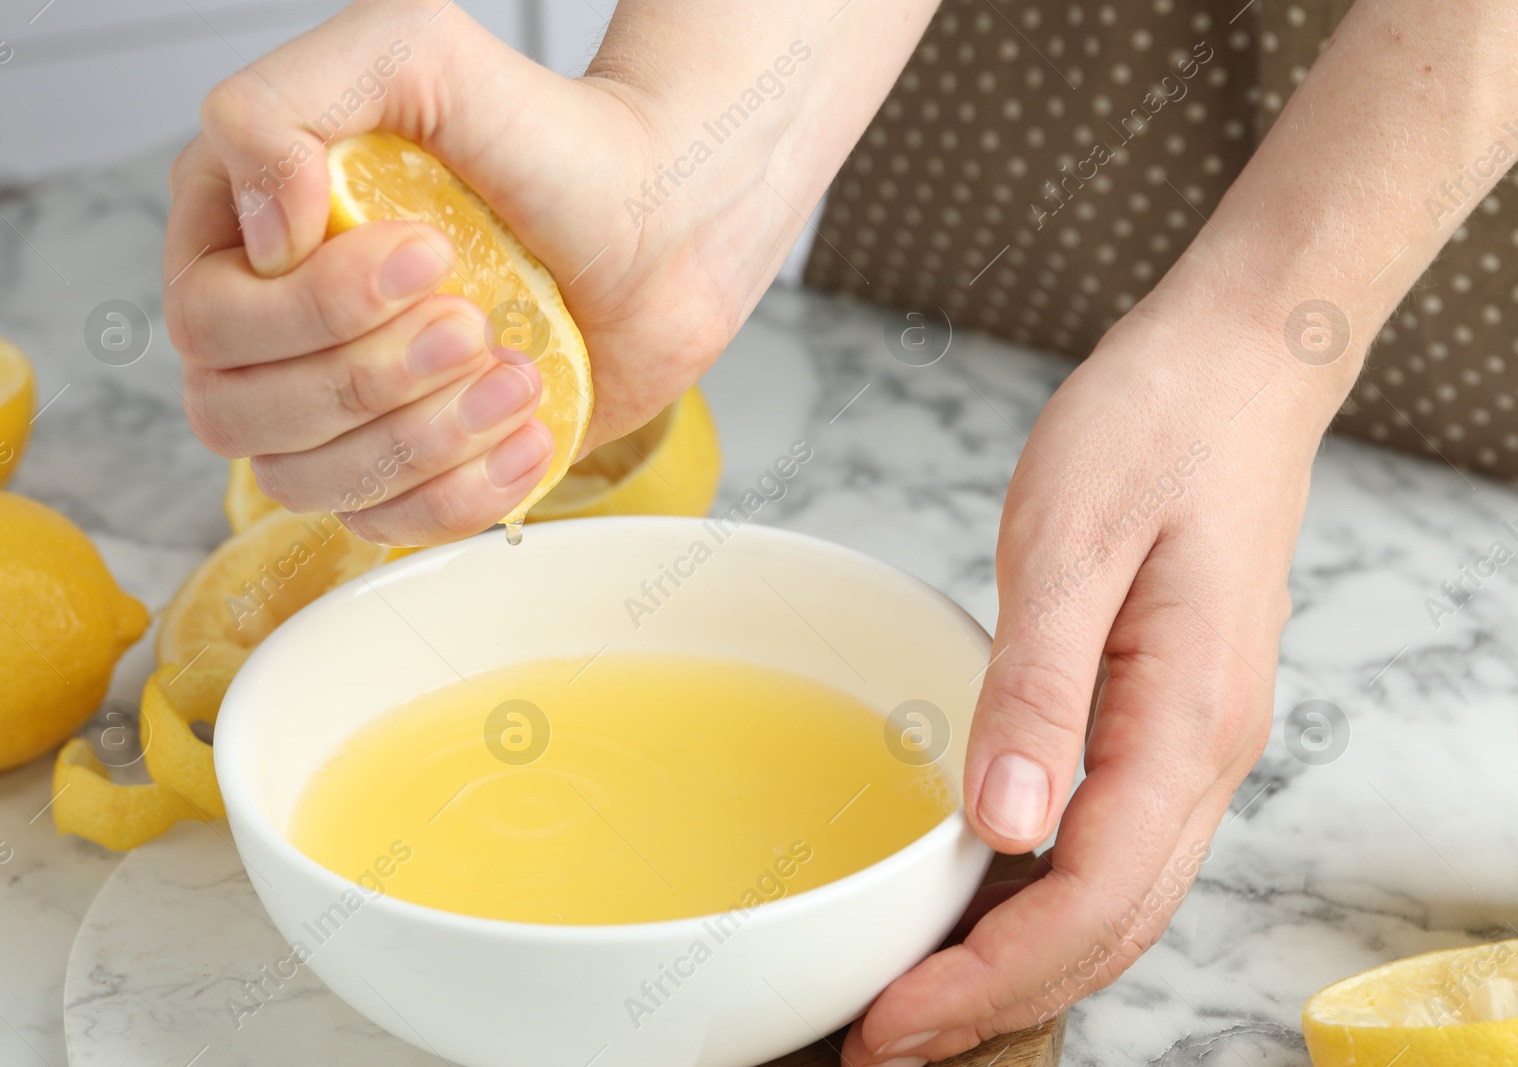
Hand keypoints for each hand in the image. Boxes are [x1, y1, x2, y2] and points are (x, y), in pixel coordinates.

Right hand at [162, 0, 777, 544]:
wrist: (664, 217)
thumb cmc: (544, 132)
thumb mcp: (411, 52)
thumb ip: (286, 105)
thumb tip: (259, 232)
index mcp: (243, 232)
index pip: (208, 320)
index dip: (311, 311)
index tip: (429, 253)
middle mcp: (274, 326)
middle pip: (236, 414)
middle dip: (370, 380)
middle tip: (474, 325)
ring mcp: (340, 405)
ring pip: (307, 481)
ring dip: (422, 439)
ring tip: (518, 375)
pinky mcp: (412, 464)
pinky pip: (387, 526)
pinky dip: (459, 495)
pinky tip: (524, 432)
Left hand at [841, 286, 1323, 1062]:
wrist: (1236, 365)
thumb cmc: (1156, 429)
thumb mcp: (1074, 546)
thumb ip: (1041, 693)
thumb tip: (1006, 831)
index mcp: (1187, 725)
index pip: (1089, 901)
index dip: (987, 979)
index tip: (890, 1021)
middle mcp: (1204, 755)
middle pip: (1109, 928)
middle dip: (997, 998)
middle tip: (882, 1036)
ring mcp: (1193, 740)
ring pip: (1116, 898)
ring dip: (1021, 960)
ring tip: (919, 991)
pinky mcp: (1165, 714)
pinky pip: (1113, 842)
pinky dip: (1045, 898)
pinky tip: (981, 894)